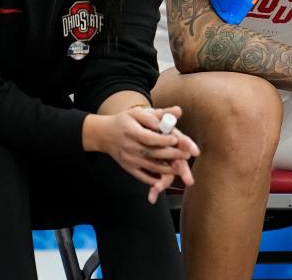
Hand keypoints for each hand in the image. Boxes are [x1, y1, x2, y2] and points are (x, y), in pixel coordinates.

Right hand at [84, 106, 200, 203]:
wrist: (104, 134)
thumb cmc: (124, 121)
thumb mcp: (138, 113)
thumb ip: (159, 113)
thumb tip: (179, 111)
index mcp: (131, 131)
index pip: (149, 138)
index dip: (164, 140)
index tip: (177, 140)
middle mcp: (129, 147)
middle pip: (153, 153)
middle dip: (172, 155)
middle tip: (187, 155)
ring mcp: (129, 159)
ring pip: (151, 167)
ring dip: (168, 169)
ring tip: (182, 167)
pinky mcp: (128, 168)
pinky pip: (143, 177)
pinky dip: (155, 179)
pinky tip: (167, 177)